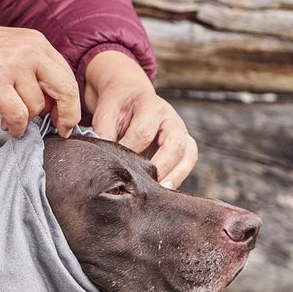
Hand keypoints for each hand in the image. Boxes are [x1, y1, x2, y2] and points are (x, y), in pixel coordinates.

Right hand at [0, 0, 80, 137]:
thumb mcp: (7, 51)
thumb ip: (30, 71)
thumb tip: (48, 105)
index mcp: (36, 42)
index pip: (66, 75)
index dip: (72, 103)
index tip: (67, 121)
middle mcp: (29, 50)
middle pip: (64, 90)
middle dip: (65, 116)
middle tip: (60, 131)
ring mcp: (12, 65)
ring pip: (36, 107)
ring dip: (26, 120)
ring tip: (11, 120)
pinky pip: (18, 114)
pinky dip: (17, 127)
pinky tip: (11, 128)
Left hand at [84, 50, 197, 187]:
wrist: (131, 99)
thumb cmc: (118, 109)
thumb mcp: (106, 114)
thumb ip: (104, 134)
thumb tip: (104, 162)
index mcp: (151, 107)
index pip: (143, 133)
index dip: (129, 151)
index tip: (116, 165)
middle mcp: (171, 120)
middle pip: (173, 145)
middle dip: (159, 168)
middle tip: (143, 186)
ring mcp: (181, 133)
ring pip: (188, 155)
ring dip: (175, 176)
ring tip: (159, 192)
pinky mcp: (183, 146)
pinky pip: (187, 162)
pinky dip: (178, 178)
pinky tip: (162, 191)